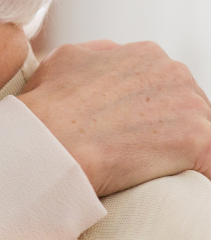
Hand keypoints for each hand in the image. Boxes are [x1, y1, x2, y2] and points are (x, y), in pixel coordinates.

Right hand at [21, 40, 210, 196]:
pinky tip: (185, 185)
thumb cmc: (45, 107)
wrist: (46, 142)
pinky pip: (209, 164)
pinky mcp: (198, 140)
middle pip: (186, 105)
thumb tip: (108, 58)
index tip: (131, 130)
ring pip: (199, 132)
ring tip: (155, 173)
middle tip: (139, 154)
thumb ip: (95, 56)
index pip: (162, 84)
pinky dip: (200, 175)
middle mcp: (172, 71)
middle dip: (168, 129)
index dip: (147, 110)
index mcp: (144, 55)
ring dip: (181, 153)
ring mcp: (189, 105)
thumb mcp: (62, 61)